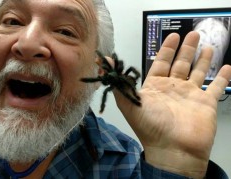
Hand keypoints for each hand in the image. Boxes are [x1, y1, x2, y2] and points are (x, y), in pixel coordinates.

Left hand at [113, 31, 230, 177]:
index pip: (161, 63)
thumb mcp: (129, 103)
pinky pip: (216, 88)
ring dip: (203, 59)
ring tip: (208, 46)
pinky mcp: (206, 103)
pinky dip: (223, 78)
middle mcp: (173, 88)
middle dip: (186, 48)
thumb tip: (104, 63)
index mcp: (156, 87)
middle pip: (181, 64)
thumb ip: (119, 83)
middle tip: (193, 33)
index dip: (166, 49)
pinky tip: (227, 67)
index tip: (172, 35)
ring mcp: (190, 95)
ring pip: (198, 72)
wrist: (172, 150)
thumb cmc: (150, 126)